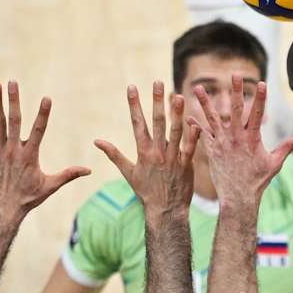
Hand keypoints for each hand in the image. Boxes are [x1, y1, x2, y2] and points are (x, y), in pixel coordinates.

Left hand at [0, 81, 90, 219]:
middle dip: (13, 100)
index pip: (38, 130)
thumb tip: (89, 170)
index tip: (47, 98)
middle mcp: (13, 150)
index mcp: (30, 156)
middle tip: (13, 82)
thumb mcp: (50, 186)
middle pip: (14, 120)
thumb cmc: (28, 198)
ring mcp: (0, 150)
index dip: (43, 114)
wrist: (3, 208)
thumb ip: (69, 175)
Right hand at [95, 82, 200, 215]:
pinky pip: (191, 146)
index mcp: (143, 152)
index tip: (132, 87)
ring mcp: (173, 158)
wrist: (165, 211)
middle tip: (158, 82)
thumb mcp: (128, 173)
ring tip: (177, 95)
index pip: (137, 123)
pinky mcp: (187, 164)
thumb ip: (114, 154)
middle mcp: (158, 152)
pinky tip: (196, 119)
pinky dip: (194, 134)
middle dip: (156, 101)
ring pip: (176, 131)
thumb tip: (97, 141)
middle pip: (157, 122)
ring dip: (177, 112)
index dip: (134, 104)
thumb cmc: (145, 192)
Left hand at [189, 75, 292, 206]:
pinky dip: (194, 125)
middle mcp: (236, 138)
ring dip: (206, 102)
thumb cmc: (257, 181)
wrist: (238, 198)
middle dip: (236, 91)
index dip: (260, 98)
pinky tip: (186, 115)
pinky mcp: (211, 150)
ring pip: (213, 118)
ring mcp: (222, 143)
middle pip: (236, 110)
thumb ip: (286, 148)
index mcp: (252, 139)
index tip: (261, 83)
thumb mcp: (274, 164)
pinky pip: (201, 134)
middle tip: (234, 75)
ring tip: (199, 87)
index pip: (258, 114)